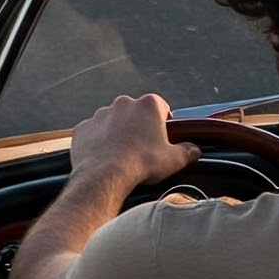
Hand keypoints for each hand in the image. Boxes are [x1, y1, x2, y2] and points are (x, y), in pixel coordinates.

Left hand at [69, 93, 200, 195]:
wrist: (104, 175)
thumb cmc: (142, 164)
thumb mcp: (174, 160)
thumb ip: (188, 152)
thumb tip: (195, 150)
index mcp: (148, 105)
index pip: (161, 106)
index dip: (163, 122)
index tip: (162, 137)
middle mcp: (123, 104)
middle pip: (135, 112)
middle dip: (139, 126)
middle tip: (143, 148)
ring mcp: (100, 114)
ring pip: (113, 121)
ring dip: (118, 133)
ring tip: (122, 155)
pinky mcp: (83, 128)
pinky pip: (94, 133)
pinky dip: (98, 142)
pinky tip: (104, 158)